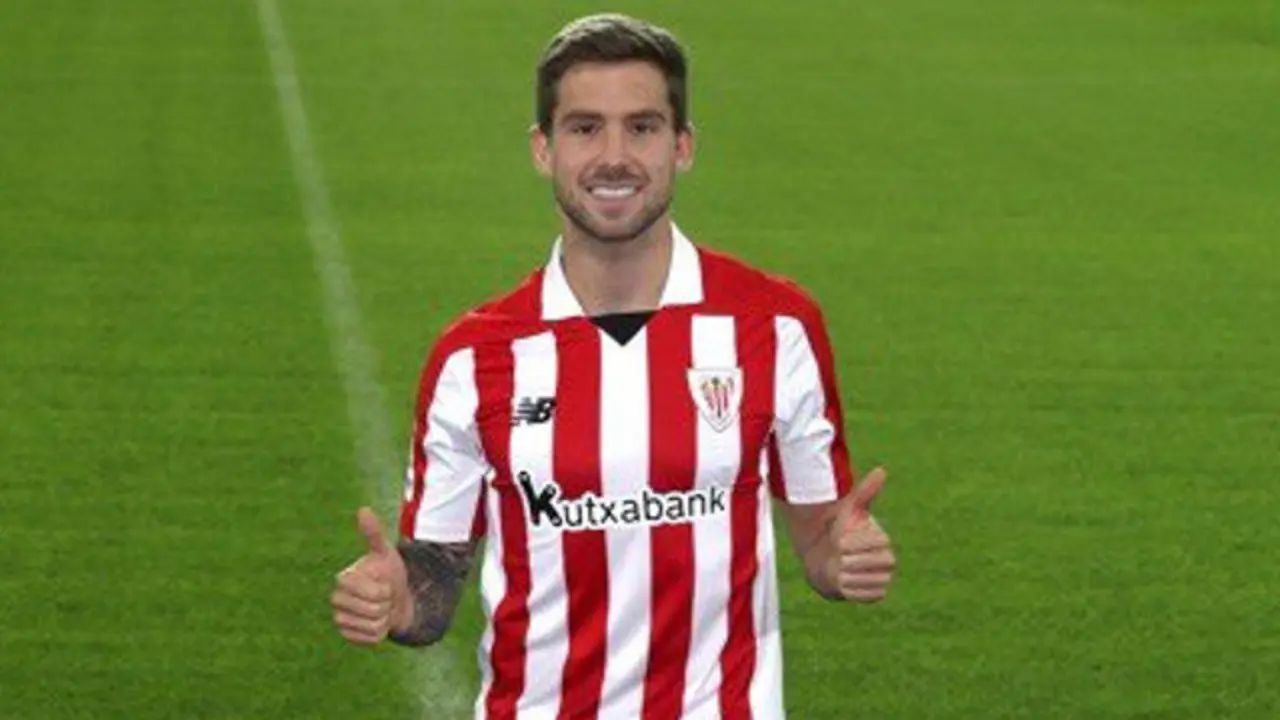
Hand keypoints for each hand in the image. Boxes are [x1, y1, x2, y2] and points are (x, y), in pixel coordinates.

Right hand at [330, 507, 411, 644]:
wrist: (395, 599)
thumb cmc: (388, 573)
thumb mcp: (386, 553)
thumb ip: (374, 533)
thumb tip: (363, 510)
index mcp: (343, 579)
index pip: (365, 590)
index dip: (382, 589)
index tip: (384, 582)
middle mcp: (336, 599)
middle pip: (369, 609)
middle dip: (385, 604)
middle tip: (385, 596)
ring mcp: (340, 619)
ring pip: (371, 625)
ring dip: (385, 618)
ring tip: (382, 608)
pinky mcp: (348, 635)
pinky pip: (371, 639)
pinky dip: (381, 632)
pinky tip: (379, 622)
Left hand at [829, 467, 895, 602]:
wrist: (828, 559)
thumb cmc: (840, 533)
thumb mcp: (850, 510)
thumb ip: (865, 492)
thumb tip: (882, 470)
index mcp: (884, 541)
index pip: (866, 544)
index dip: (846, 542)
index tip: (840, 540)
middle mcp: (888, 561)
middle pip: (859, 563)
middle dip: (843, 559)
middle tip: (839, 556)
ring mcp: (883, 579)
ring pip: (855, 579)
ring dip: (841, 574)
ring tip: (840, 568)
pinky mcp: (876, 595)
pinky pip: (857, 594)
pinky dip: (845, 589)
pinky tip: (843, 581)